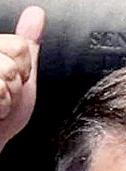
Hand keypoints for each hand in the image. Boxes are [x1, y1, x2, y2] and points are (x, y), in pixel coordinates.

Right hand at [0, 6, 45, 150]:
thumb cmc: (2, 116)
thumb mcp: (21, 77)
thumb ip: (26, 47)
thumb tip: (37, 15)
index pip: (20, 45)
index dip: (23, 69)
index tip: (11, 83)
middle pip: (14, 55)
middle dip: (16, 83)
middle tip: (3, 96)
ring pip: (5, 72)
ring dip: (7, 97)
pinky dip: (0, 106)